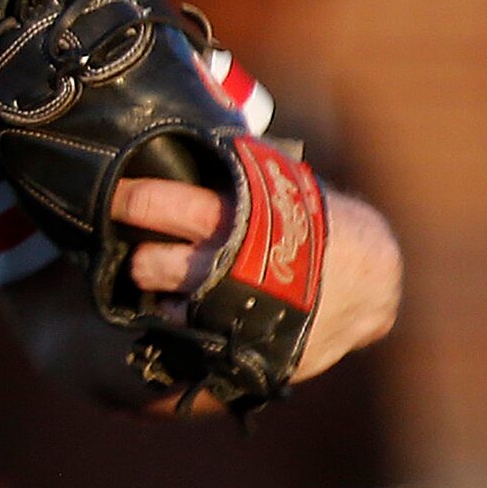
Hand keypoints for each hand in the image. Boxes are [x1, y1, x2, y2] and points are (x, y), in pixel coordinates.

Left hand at [110, 177, 401, 381]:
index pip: (172, 206)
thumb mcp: (280, 187)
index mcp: (244, 219)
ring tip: (167, 294)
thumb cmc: (316, 220)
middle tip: (138, 255)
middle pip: (159, 266)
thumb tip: (189, 133)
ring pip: (173, 315)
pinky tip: (188, 324)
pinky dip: (188, 339)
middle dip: (141, 262)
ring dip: (163, 304)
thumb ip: (236, 173)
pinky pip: (199, 352)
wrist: (373, 280)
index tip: (113, 196)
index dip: (135, 201)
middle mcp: (237, 268)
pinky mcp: (253, 354)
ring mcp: (244, 315)